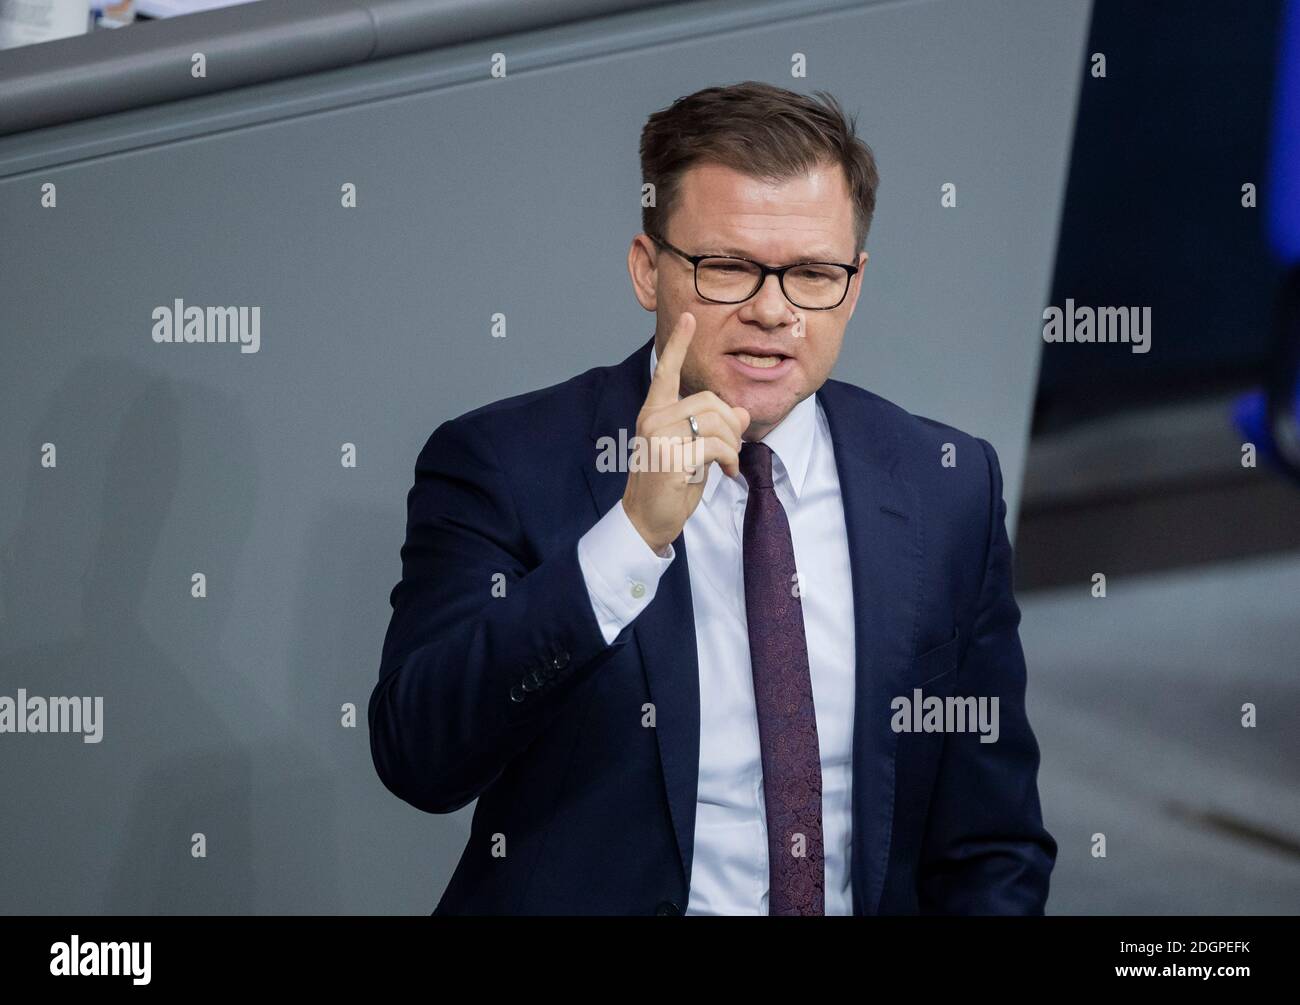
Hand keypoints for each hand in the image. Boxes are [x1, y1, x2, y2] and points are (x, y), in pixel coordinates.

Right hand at [621, 312, 750, 553]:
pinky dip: (729, 459)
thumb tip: (740, 411)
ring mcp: (658, 437)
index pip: (666, 371)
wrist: (648, 519)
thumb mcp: (696, 451)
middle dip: (731, 425)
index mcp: (654, 412)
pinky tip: (727, 472)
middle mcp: (653, 419)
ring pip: (715, 422)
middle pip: (708, 401)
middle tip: (733, 449)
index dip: (680, 344)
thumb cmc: (670, 485)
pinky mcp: (668, 457)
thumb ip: (714, 428)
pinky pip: (715, 445)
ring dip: (733, 444)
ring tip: (729, 462)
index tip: (689, 317)